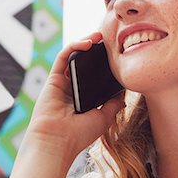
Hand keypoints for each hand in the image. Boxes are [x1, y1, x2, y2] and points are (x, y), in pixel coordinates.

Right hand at [28, 32, 124, 154]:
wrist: (57, 141)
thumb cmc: (78, 134)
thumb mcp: (104, 117)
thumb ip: (113, 104)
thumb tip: (124, 95)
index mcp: (84, 98)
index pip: (95, 76)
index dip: (104, 64)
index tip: (117, 56)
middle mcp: (72, 88)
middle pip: (84, 63)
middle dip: (95, 50)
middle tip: (108, 41)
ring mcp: (62, 82)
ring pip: (74, 56)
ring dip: (86, 42)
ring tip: (100, 36)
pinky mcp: (53, 77)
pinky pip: (64, 56)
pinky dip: (75, 46)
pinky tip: (88, 42)